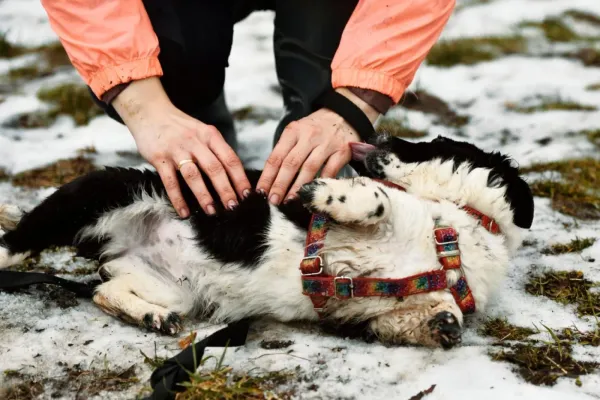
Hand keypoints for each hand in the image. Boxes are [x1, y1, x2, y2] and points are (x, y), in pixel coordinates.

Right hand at [112, 78, 250, 217]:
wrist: (149, 112)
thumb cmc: (180, 127)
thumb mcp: (202, 132)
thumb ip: (215, 150)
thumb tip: (233, 177)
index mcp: (210, 135)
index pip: (230, 158)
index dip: (240, 178)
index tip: (247, 195)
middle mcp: (195, 141)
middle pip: (215, 168)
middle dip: (226, 190)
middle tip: (233, 207)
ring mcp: (177, 149)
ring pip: (194, 175)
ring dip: (204, 195)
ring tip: (212, 212)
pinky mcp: (159, 157)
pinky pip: (170, 181)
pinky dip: (178, 199)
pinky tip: (184, 212)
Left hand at [256, 88, 379, 204]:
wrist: (344, 114)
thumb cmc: (315, 128)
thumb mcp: (297, 132)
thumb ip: (286, 151)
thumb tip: (271, 179)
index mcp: (293, 131)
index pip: (276, 157)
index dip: (267, 176)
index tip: (260, 192)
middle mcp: (309, 135)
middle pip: (291, 163)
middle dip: (280, 184)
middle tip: (273, 201)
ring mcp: (327, 143)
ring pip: (309, 168)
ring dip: (298, 187)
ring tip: (289, 201)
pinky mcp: (343, 151)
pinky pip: (330, 171)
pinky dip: (320, 183)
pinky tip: (312, 194)